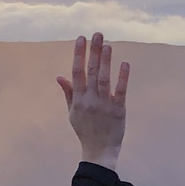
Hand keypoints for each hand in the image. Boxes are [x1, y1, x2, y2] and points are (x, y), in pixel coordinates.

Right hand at [56, 32, 128, 167]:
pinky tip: (124, 64)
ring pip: (104, 79)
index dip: (79, 54)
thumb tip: (60, 76)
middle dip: (93, 52)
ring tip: (107, 45)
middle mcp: (90, 100)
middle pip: (91, 72)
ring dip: (106, 61)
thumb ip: (68, 93)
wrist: (99, 151)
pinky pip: (120, 92)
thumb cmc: (85, 131)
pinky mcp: (118, 110)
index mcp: (78, 99)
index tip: (81, 38)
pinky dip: (122, 78)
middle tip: (97, 34)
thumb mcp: (72, 113)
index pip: (77, 72)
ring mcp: (104, 105)